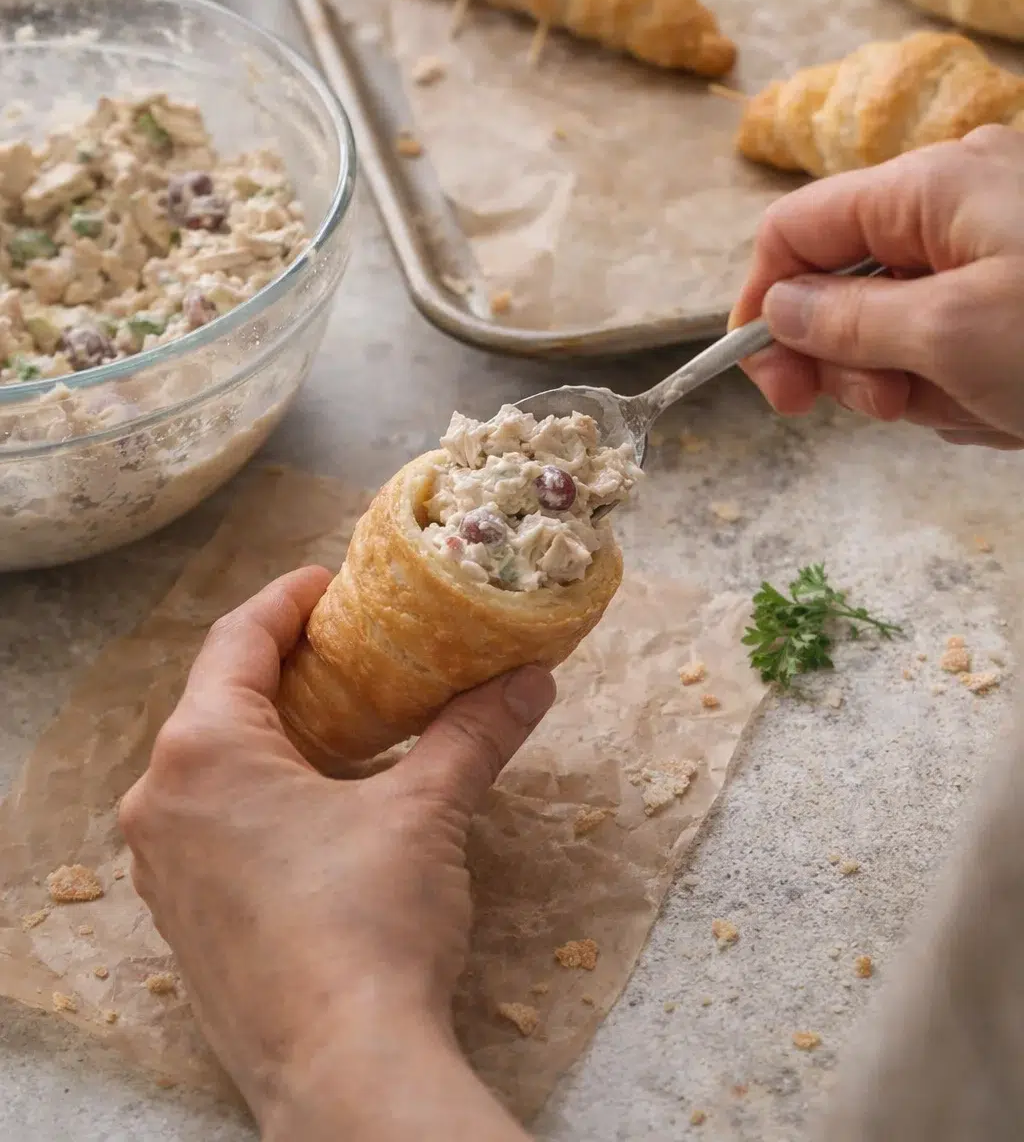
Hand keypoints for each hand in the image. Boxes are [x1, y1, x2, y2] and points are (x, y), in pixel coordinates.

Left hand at [119, 567, 550, 1141]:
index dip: (291, 600)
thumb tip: (529, 678)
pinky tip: (323, 807)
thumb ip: (473, 731)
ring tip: (349, 722)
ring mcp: (165, 866)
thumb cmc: (369, 929)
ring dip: (278, 733)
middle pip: (220, 698)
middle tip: (356, 649)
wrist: (342, 1074)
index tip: (336, 583)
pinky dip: (263, 793)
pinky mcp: (183, 918)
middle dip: (290, 667)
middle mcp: (163, 800)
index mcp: (202, 750)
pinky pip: (212, 822)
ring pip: (213, 764)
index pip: (238, 637)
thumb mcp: (426, 812)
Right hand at [730, 126, 1023, 447]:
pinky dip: (977, 387)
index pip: (795, 231)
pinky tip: (1014, 408)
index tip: (781, 389)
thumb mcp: (954, 334)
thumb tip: (775, 310)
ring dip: (931, 388)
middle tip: (894, 405)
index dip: (766, 308)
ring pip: (906, 329)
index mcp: (930, 185)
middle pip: (847, 286)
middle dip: (860, 362)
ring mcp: (999, 246)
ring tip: (989, 407)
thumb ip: (849, 322)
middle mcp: (957, 202)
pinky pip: (962, 344)